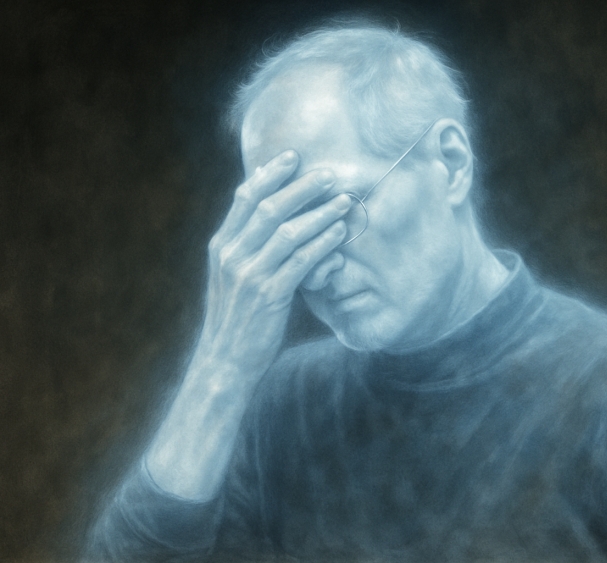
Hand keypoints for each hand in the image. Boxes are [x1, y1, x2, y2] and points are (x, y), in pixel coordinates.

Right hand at [197, 149, 350, 372]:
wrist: (225, 362)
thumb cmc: (238, 318)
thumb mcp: (233, 278)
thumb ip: (247, 248)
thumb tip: (271, 219)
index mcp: (222, 246)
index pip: (245, 198)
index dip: (270, 174)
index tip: (293, 157)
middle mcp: (232, 255)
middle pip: (269, 208)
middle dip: (301, 187)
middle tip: (329, 174)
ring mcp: (249, 275)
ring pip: (288, 232)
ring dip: (320, 213)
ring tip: (344, 200)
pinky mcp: (269, 295)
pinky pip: (301, 261)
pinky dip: (322, 243)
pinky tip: (339, 233)